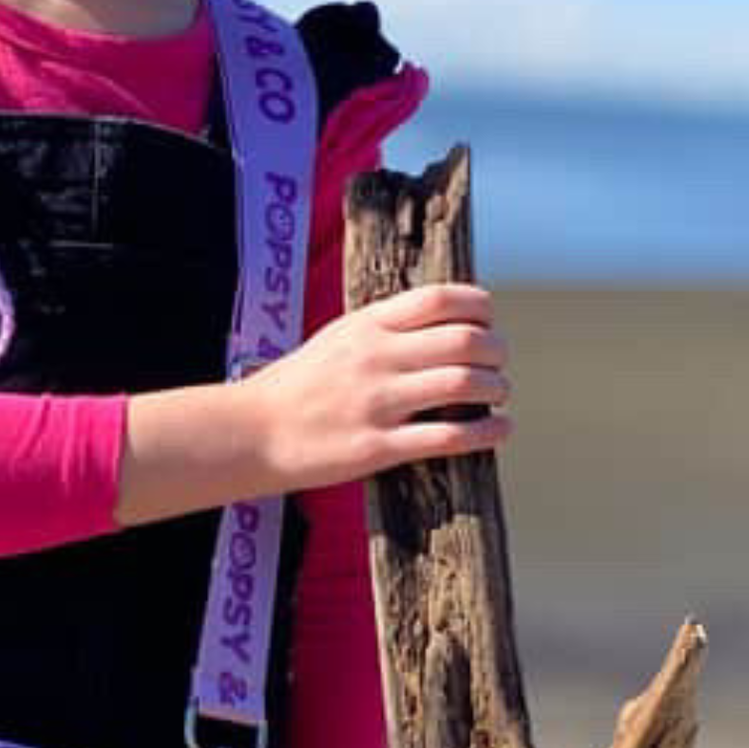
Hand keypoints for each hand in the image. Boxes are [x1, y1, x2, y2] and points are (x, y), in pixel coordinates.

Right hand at [242, 280, 513, 494]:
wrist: (250, 434)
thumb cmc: (294, 389)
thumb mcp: (336, 340)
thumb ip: (382, 330)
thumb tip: (436, 326)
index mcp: (367, 326)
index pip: (442, 299)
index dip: (479, 308)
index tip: (486, 323)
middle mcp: (376, 358)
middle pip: (464, 340)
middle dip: (495, 352)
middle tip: (497, 366)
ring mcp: (377, 404)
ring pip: (463, 384)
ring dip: (495, 390)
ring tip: (497, 398)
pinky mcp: (376, 448)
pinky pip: (446, 437)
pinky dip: (484, 432)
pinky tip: (498, 431)